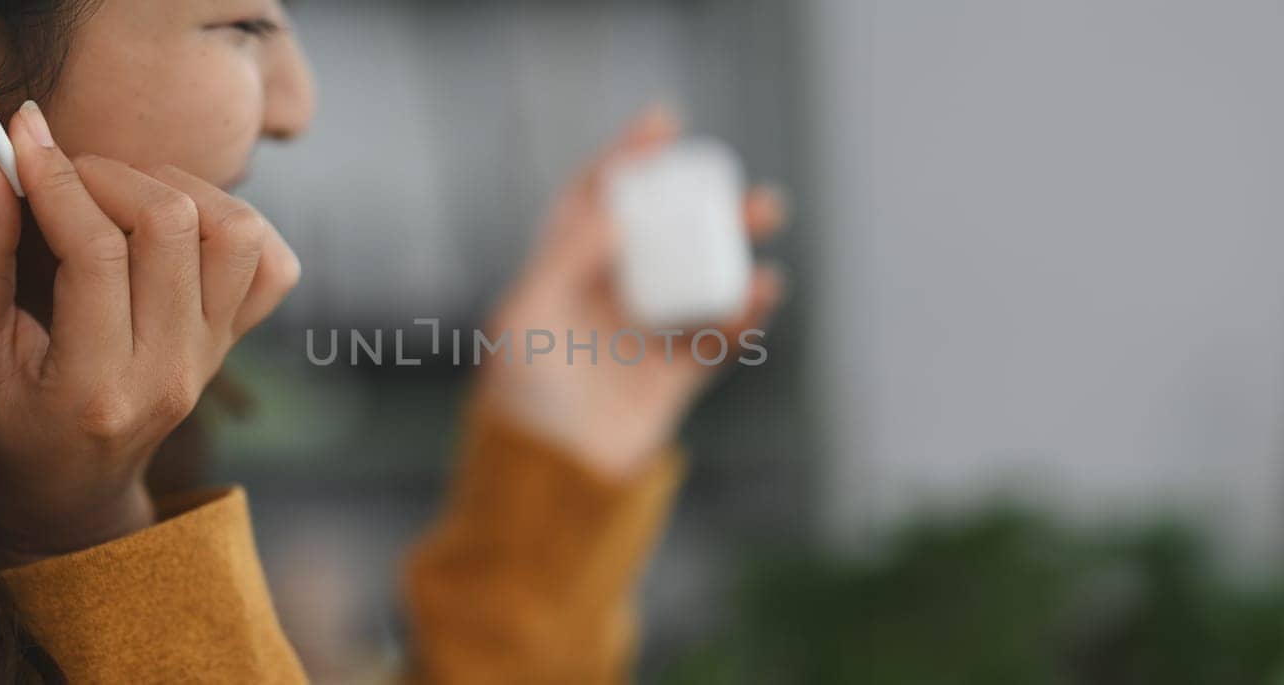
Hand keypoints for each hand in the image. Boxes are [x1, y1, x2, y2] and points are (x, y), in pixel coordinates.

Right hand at [0, 102, 299, 562]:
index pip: (97, 255)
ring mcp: (211, 357)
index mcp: (94, 389)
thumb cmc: (4, 420)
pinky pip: (272, 263)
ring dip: (176, 188)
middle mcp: (170, 373)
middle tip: (59, 173)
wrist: (69, 488)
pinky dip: (233, 223)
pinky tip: (172, 227)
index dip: (56, 181)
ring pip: (235, 231)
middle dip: (108, 174)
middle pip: (172, 227)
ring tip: (116, 195)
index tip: (17, 140)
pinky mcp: (233, 342)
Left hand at [475, 106, 785, 479]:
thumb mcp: (527, 317)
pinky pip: (717, 335)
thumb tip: (620, 206)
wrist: (546, 486)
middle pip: (658, 233)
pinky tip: (764, 285)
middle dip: (696, 200)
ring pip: (695, 276)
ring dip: (731, 245)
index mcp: (560, 275)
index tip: (664, 123)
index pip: (597, 201)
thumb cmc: (519, 401)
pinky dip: (744, 308)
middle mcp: (603, 298)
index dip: (628, 160)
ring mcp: (640, 336)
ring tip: (764, 216)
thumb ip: (568, 255)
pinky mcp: (672, 378)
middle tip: (730, 175)